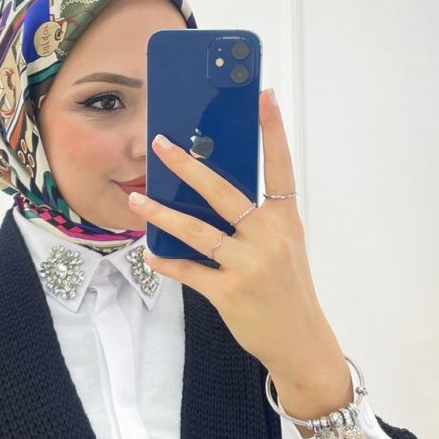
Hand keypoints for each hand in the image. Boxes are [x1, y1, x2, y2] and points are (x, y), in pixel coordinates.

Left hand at [128, 89, 351, 418]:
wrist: (301, 342)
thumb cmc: (288, 289)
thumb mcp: (284, 248)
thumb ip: (257, 220)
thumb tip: (211, 191)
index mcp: (286, 222)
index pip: (280, 168)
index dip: (273, 132)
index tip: (264, 96)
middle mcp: (269, 238)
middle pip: (224, 192)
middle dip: (189, 166)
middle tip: (162, 144)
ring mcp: (249, 265)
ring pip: (197, 230)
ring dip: (162, 213)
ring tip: (137, 199)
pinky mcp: (230, 292)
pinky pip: (190, 271)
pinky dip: (167, 262)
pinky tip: (151, 252)